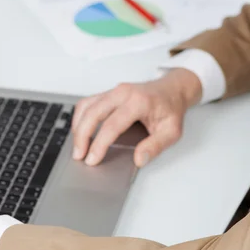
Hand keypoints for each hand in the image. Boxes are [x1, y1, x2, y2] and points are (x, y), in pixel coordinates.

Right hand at [72, 68, 201, 167]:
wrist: (172, 89)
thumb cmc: (170, 109)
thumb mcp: (172, 131)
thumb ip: (156, 146)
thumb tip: (139, 159)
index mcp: (138, 102)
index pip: (112, 125)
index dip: (99, 144)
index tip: (92, 159)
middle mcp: (123, 92)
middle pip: (93, 112)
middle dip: (82, 136)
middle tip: (79, 156)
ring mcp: (114, 90)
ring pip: (86, 106)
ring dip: (78, 127)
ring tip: (78, 147)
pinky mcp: (108, 92)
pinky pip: (87, 102)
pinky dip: (80, 118)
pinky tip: (80, 132)